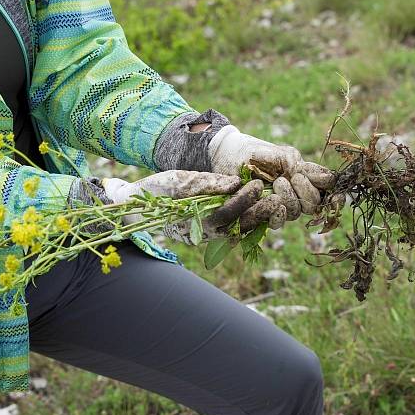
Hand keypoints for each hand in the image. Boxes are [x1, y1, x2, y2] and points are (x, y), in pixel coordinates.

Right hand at [100, 171, 277, 243]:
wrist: (138, 206)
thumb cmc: (157, 190)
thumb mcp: (179, 180)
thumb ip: (207, 183)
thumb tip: (235, 182)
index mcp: (195, 224)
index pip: (226, 215)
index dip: (243, 200)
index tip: (256, 185)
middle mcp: (204, 234)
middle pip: (239, 226)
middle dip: (259, 211)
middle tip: (276, 195)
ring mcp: (209, 235)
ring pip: (241, 229)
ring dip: (258, 215)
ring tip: (273, 199)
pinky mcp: (212, 230)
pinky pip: (236, 227)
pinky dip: (250, 217)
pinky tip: (261, 205)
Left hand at [207, 125, 334, 217]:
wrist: (227, 155)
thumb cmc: (255, 151)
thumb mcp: (280, 154)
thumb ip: (301, 166)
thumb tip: (325, 179)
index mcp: (304, 177)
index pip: (328, 190)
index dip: (335, 194)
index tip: (331, 188)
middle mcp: (295, 194)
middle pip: (315, 204)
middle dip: (307, 192)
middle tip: (293, 177)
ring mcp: (280, 205)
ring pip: (297, 212)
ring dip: (290, 198)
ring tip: (277, 182)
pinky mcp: (263, 214)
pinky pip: (277, 222)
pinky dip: (278, 214)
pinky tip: (275, 203)